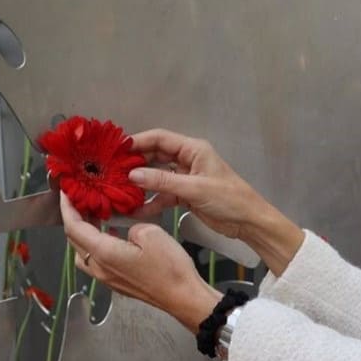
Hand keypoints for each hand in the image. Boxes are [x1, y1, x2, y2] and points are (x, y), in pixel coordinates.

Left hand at [60, 192, 220, 331]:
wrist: (183, 297)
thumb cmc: (170, 270)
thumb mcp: (151, 233)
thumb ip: (131, 225)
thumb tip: (126, 230)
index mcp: (104, 253)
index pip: (74, 227)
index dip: (67, 208)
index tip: (66, 193)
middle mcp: (100, 268)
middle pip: (75, 241)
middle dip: (75, 218)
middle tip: (82, 201)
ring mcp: (108, 278)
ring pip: (84, 252)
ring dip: (85, 234)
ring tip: (96, 217)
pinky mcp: (118, 282)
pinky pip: (97, 261)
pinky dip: (97, 245)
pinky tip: (112, 236)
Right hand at [126, 129, 304, 274]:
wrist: (249, 222)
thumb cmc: (229, 199)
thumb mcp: (194, 188)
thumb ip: (163, 181)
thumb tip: (132, 175)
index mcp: (193, 149)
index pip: (159, 139)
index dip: (137, 142)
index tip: (115, 150)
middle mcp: (187, 160)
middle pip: (154, 157)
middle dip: (134, 164)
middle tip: (111, 172)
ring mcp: (185, 178)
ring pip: (156, 177)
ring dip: (141, 184)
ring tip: (119, 192)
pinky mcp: (185, 195)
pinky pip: (163, 195)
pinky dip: (151, 202)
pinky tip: (136, 210)